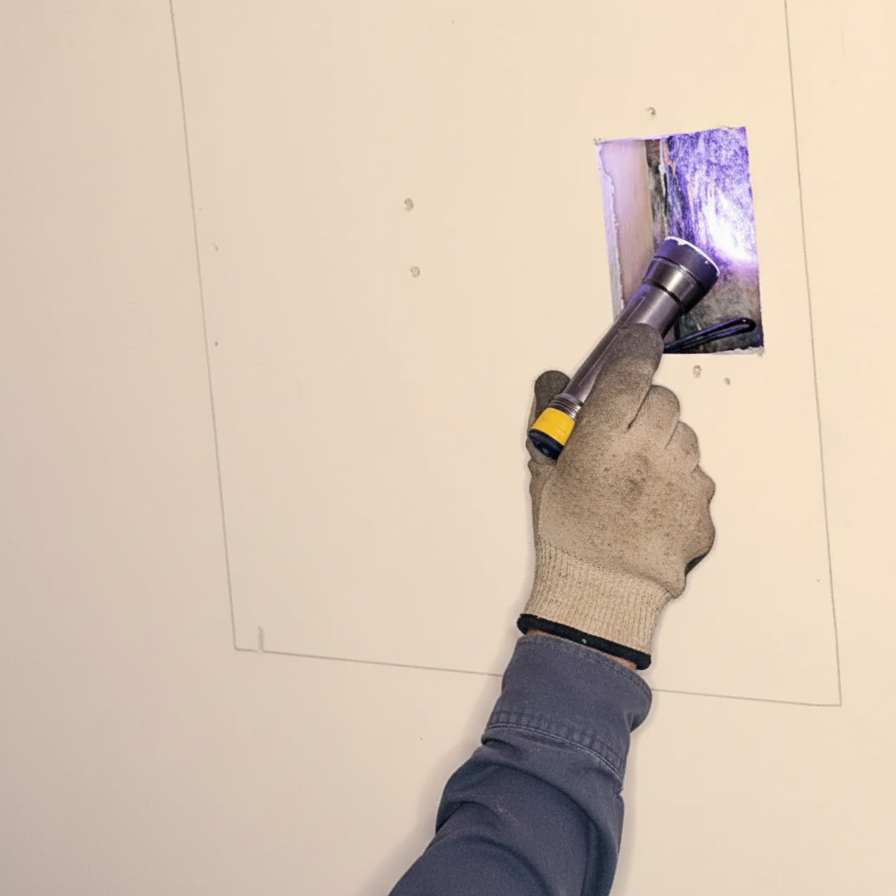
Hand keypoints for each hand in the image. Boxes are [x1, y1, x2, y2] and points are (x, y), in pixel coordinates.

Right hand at [520, 324, 714, 668]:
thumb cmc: (569, 536)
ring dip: (665, 442)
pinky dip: (679, 478)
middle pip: (663, 400)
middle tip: (624, 431)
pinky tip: (654, 500)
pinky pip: (696, 473)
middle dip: (645, 406)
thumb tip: (551, 384)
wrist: (602, 592)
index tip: (637, 342)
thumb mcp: (546, 474)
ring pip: (684, 435)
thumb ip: (550, 421)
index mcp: (605, 440)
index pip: (630, 371)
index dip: (635, 349)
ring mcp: (682, 479)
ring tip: (637, 475)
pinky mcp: (703, 504)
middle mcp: (649, 452)